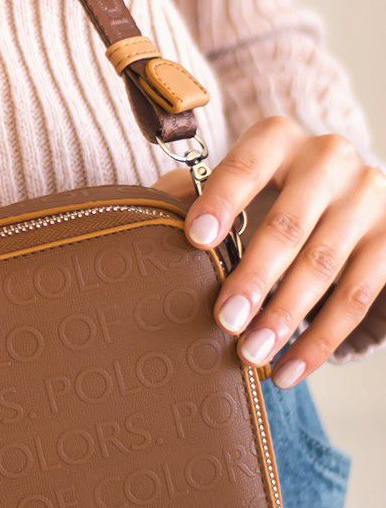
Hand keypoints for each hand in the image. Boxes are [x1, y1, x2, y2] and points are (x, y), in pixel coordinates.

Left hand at [155, 116, 385, 386]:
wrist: (346, 193)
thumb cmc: (265, 193)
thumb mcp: (235, 183)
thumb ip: (195, 197)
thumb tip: (143, 227)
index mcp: (278, 137)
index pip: (247, 165)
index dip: (222, 201)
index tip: (195, 239)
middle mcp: (329, 157)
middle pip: (289, 223)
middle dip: (254, 277)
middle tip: (223, 320)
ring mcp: (368, 196)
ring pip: (325, 265)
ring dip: (285, 316)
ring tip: (252, 354)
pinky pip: (358, 296)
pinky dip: (321, 340)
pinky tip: (289, 370)